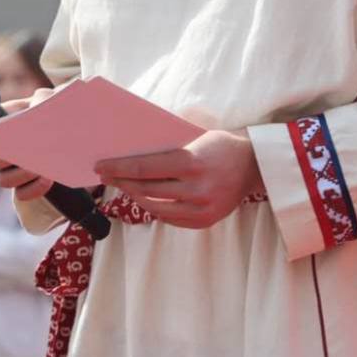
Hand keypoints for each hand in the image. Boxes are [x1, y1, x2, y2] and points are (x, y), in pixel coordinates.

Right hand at [0, 95, 53, 201]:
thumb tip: (34, 109)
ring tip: (37, 167)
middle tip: (17, 153)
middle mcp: (3, 150)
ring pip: (3, 180)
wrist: (75, 133)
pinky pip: (21, 194)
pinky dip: (33, 189)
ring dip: (18, 175)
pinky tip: (47, 178)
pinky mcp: (28, 186)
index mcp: (2, 126)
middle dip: (1, 159)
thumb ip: (41, 99)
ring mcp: (14, 170)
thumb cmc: (57, 113)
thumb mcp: (51, 100)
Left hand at [95, 129, 264, 228]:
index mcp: (190, 162)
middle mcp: (195, 188)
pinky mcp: (205, 221)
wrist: (255, 166)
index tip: (101, 166)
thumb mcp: (194, 135)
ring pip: (155, 207)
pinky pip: (170, 218)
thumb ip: (166, 144)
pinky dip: (155, 208)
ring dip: (136, 197)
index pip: (143, 168)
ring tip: (125, 187)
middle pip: (145, 189)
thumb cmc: (220, 145)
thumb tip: (129, 149)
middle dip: (122, 182)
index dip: (118, 168)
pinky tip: (146, 198)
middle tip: (107, 176)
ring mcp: (201, 208)